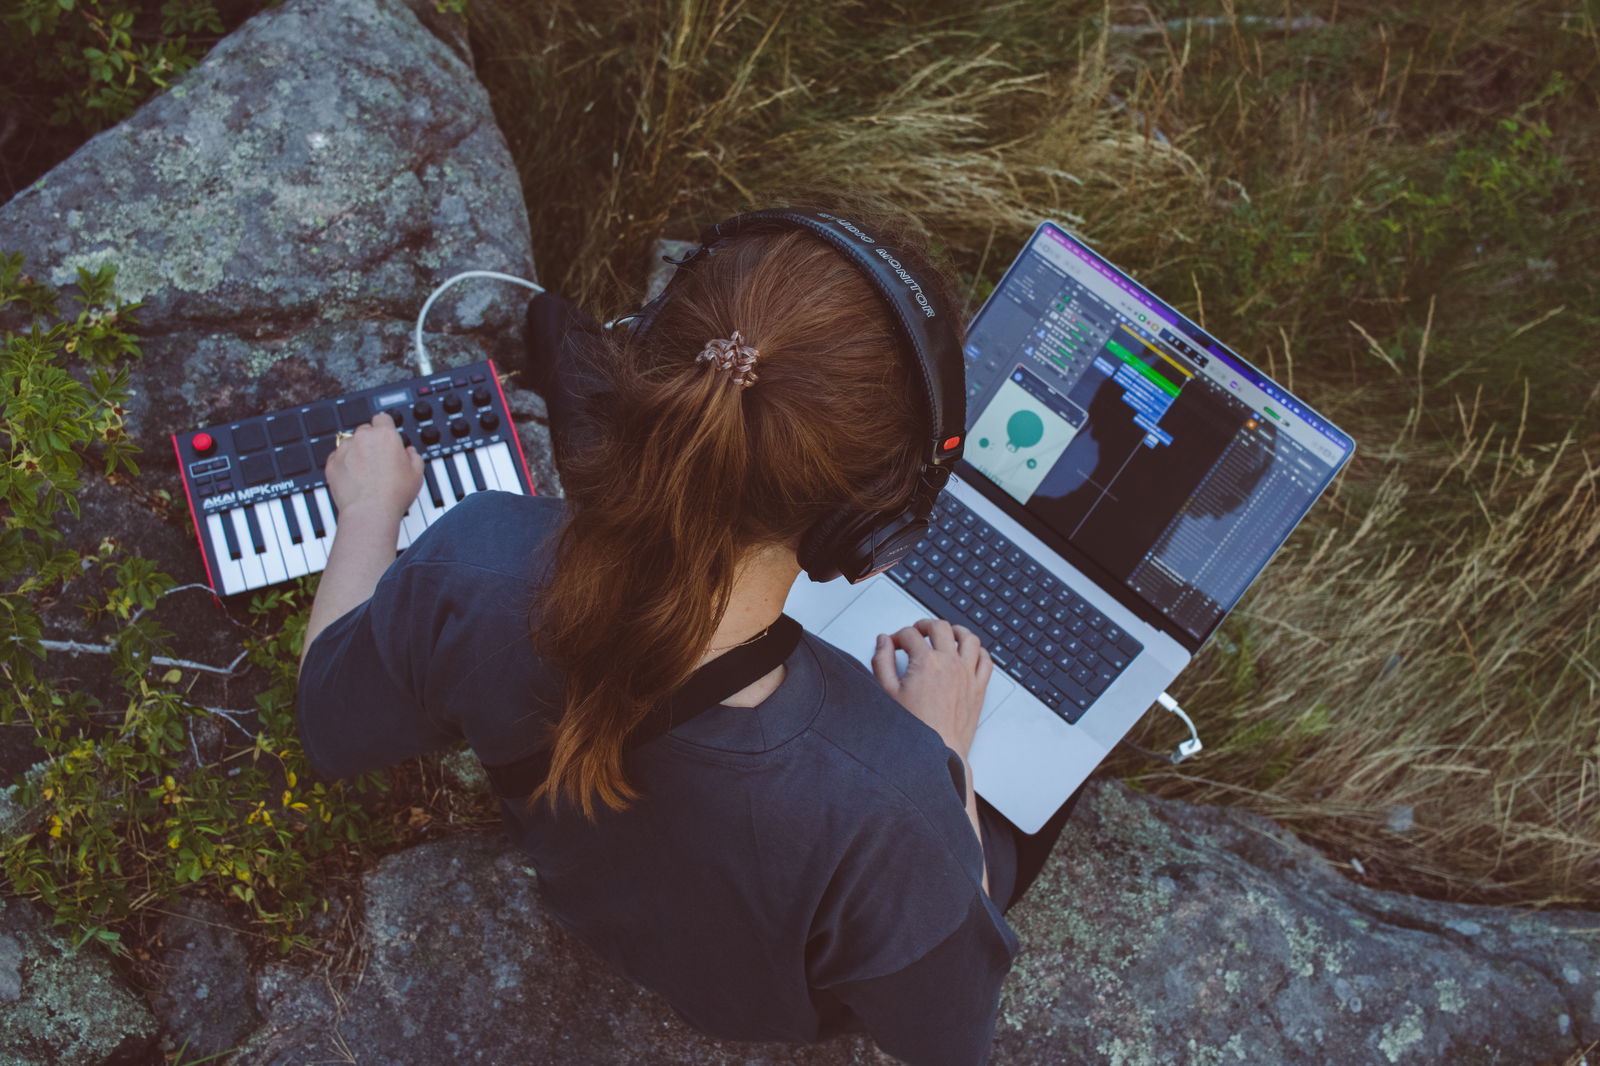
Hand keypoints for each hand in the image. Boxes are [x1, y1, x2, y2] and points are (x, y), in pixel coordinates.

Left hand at [324, 412, 423, 520]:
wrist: (370, 511)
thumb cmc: (393, 493)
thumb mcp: (417, 473)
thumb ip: (414, 456)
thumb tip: (409, 452)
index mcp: (384, 435)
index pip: (382, 418)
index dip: (386, 427)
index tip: (387, 435)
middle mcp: (362, 438)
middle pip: (365, 430)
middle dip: (371, 441)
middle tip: (379, 459)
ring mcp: (344, 450)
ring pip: (350, 443)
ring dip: (356, 452)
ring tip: (365, 471)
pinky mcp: (332, 464)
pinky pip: (337, 458)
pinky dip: (344, 465)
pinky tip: (354, 478)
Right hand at [871, 618, 991, 758]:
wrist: (940, 752)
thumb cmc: (915, 728)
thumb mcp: (888, 692)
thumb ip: (882, 661)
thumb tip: (883, 642)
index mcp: (926, 662)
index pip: (910, 634)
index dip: (898, 636)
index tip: (894, 644)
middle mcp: (950, 663)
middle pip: (940, 627)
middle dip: (924, 625)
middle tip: (917, 632)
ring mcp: (968, 674)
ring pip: (968, 638)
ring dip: (955, 631)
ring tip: (946, 634)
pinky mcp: (979, 688)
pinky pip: (986, 660)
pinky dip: (978, 651)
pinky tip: (969, 653)